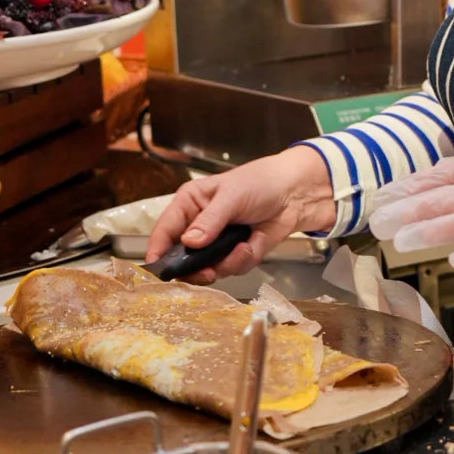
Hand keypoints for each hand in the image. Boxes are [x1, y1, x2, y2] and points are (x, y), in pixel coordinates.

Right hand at [146, 145, 337, 281]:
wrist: (296, 192)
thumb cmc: (260, 182)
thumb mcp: (231, 196)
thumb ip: (209, 220)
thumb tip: (188, 242)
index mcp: (190, 204)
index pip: (164, 231)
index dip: (158, 252)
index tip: (157, 271)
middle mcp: (199, 226)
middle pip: (182, 259)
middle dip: (194, 268)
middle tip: (206, 272)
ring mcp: (218, 242)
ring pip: (207, 269)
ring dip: (224, 264)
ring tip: (241, 248)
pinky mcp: (237, 254)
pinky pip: (231, 269)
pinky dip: (242, 260)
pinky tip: (252, 244)